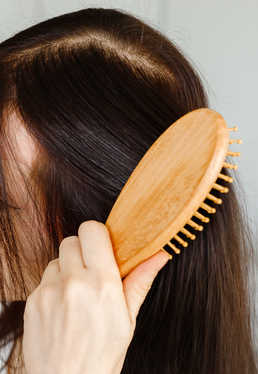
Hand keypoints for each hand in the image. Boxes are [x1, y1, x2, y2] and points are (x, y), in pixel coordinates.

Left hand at [22, 220, 170, 373]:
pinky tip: (62, 306)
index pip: (92, 231)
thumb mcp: (128, 320)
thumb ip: (140, 281)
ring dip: (67, 269)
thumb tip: (159, 255)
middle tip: (90, 271)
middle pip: (72, 239)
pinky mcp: (34, 300)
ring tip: (76, 293)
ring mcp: (50, 291)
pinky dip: (54, 285)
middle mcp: (74, 283)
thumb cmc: (101, 357)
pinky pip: (44, 278)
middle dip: (82, 251)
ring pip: (57, 258)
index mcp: (102, 284)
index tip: (102, 247)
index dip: (98, 235)